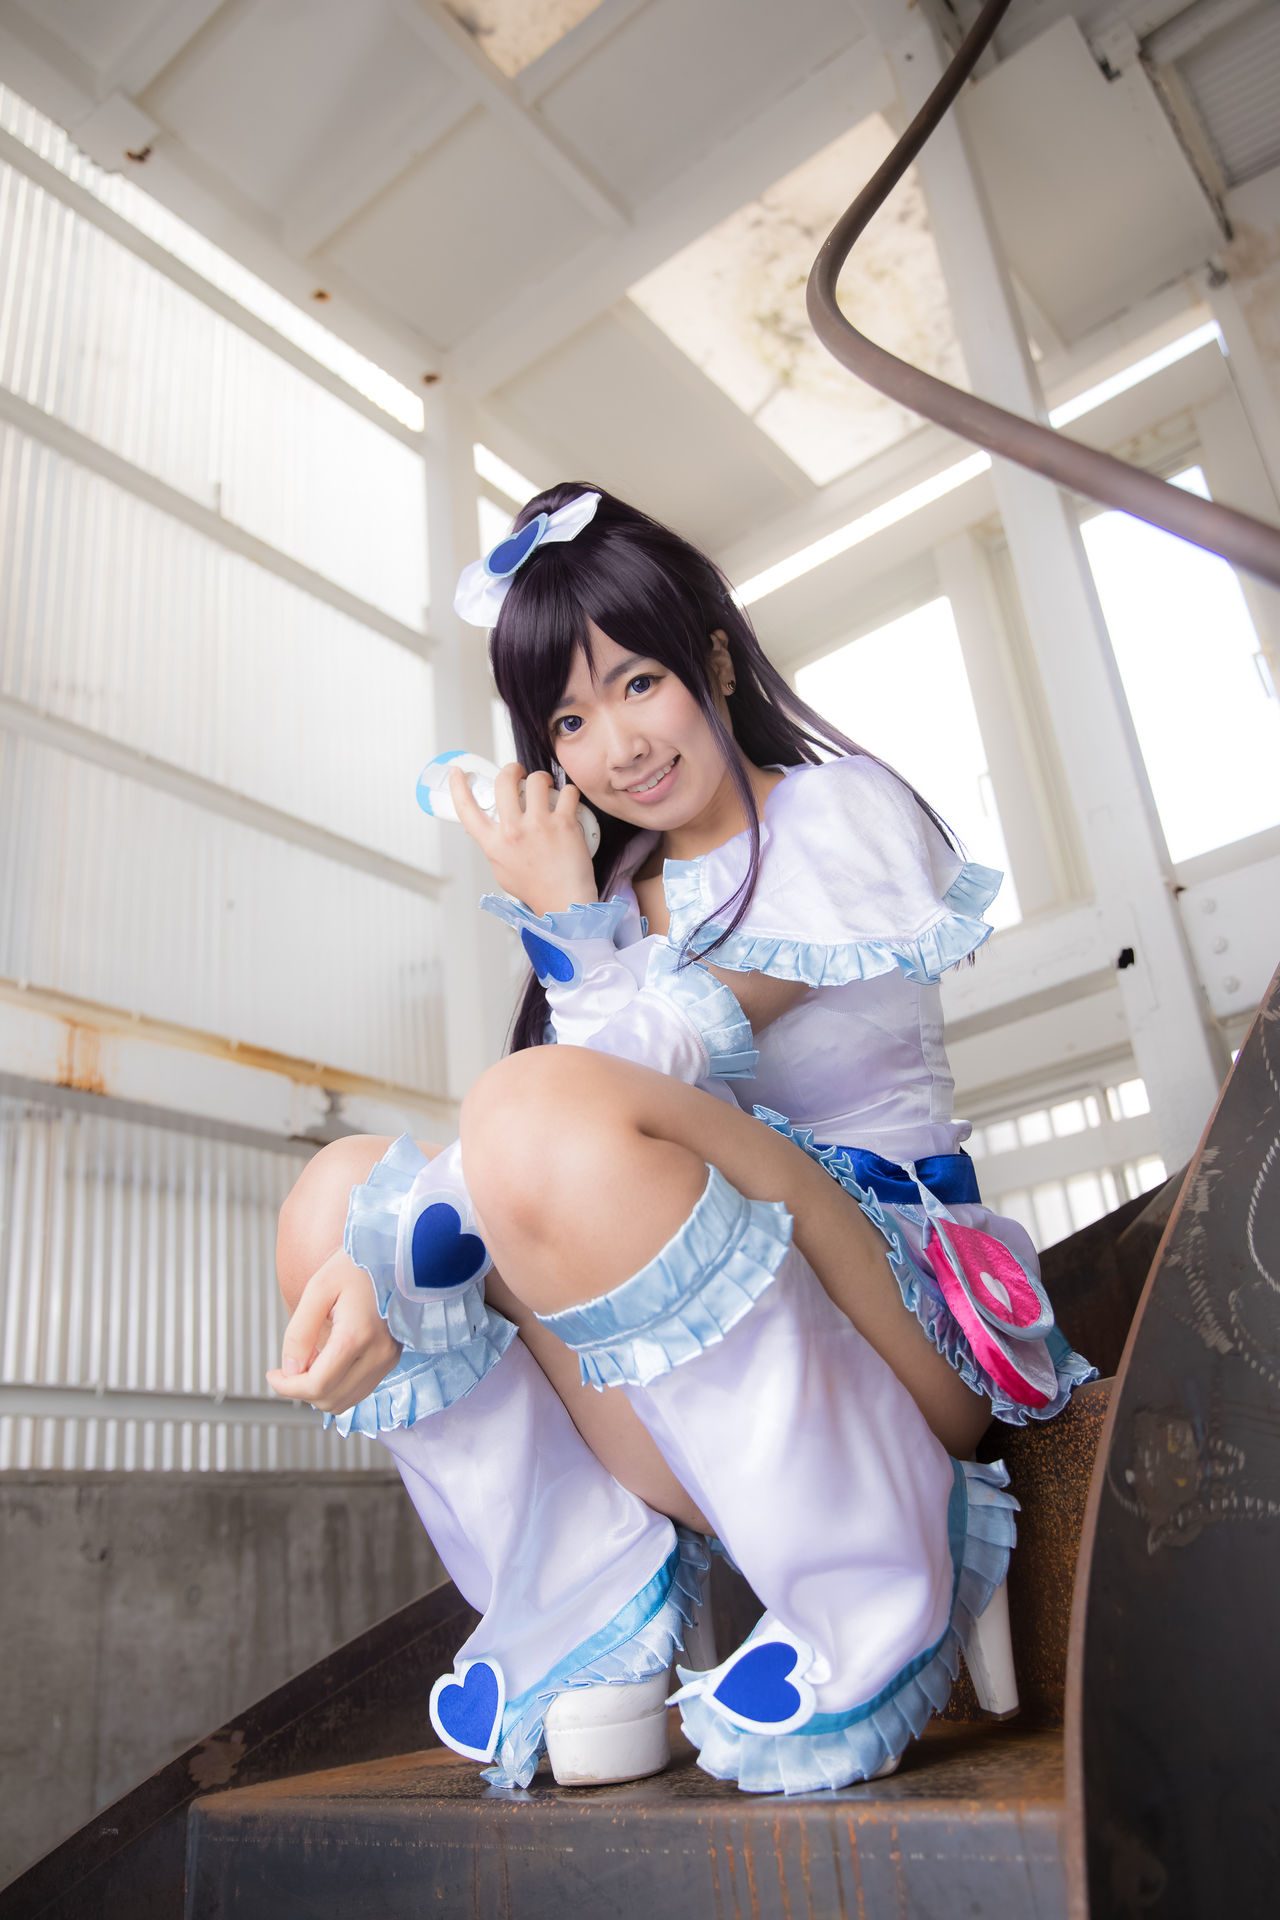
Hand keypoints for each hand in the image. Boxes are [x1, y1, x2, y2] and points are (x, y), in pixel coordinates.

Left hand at [266, 1248, 401, 1415]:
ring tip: (311, 1359)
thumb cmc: (356, 1265)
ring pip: (346, 1401)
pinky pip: (359, 1389)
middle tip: (290, 1365)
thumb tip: (290, 1370)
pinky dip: (338, 1385)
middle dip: (301, 1390)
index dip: (287, 1387)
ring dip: (320, 1390)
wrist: (394, 1255)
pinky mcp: (392, 1358)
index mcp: (357, 1336)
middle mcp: (378, 1354)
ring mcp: (389, 1358)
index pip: (317, 1385)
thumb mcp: (317, 1289)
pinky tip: (329, 1360)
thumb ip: (299, 1332)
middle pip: (331, 1399)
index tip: (272, 1375)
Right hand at [450, 761, 596, 915]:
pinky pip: (567, 792)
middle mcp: (513, 831)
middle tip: (518, 772)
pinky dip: (568, 792)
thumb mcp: (501, 868)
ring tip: (546, 787)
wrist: (563, 902)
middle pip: (504, 781)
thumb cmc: (534, 888)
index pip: (467, 809)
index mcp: (493, 843)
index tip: (457, 772)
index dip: (458, 786)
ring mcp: (539, 825)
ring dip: (541, 778)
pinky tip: (567, 800)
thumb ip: (493, 845)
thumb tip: (485, 826)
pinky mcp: (564, 824)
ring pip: (536, 780)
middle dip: (511, 769)